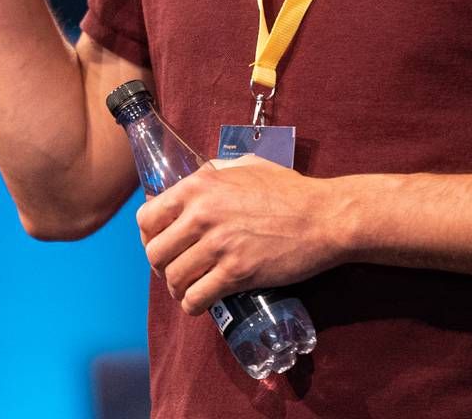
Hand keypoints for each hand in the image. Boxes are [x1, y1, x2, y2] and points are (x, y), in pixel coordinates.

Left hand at [136, 155, 346, 315]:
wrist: (324, 217)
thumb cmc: (289, 190)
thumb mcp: (245, 166)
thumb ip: (214, 171)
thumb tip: (192, 182)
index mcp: (199, 186)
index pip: (147, 218)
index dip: (149, 236)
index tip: (161, 244)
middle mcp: (202, 215)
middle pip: (155, 253)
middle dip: (161, 266)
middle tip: (175, 270)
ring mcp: (219, 245)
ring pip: (173, 278)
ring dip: (177, 288)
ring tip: (188, 289)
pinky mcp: (237, 273)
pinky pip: (196, 298)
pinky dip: (192, 305)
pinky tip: (200, 302)